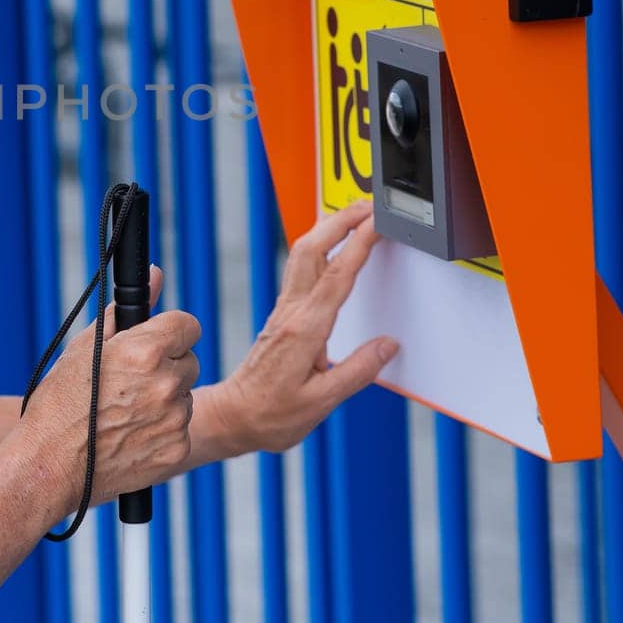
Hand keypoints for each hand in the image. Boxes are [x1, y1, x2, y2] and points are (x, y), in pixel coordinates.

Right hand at [16, 266, 199, 517]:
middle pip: (189, 362)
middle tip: (131, 383)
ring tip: (125, 413)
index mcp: (145, 351)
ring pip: (184, 397)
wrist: (50, 465)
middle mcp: (165, 383)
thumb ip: (126, 310)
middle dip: (167, 367)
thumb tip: (158, 275)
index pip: (188, 325)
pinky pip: (180, 429)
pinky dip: (162, 431)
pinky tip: (131, 435)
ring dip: (165, 400)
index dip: (170, 333)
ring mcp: (174, 420)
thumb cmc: (60, 403)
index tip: (156, 343)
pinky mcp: (176, 449)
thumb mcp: (86, 348)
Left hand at [215, 201, 397, 453]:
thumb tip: (389, 345)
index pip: (337, 276)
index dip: (360, 244)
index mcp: (304, 330)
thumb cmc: (273, 415)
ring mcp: (284, 310)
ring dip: (329, 227)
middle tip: (370, 204)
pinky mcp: (282, 315)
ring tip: (356, 213)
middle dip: (341, 220)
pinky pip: (300, 268)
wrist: (234, 417)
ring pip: (302, 253)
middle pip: (313, 249)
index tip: (379, 223)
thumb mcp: (321, 403)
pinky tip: (332, 243)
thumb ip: (357, 371)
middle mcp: (291, 313)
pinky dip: (320, 246)